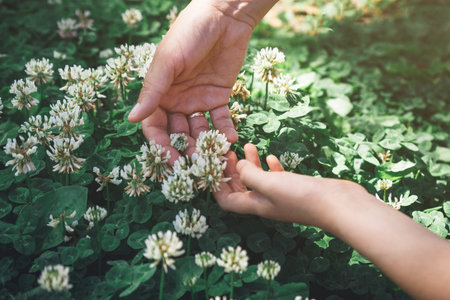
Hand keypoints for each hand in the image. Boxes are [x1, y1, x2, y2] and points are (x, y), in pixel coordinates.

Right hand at [128, 0, 261, 162]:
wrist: (224, 17)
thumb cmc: (189, 33)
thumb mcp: (168, 61)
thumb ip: (152, 90)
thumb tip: (131, 119)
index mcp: (159, 92)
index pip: (155, 126)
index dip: (161, 145)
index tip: (170, 160)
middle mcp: (177, 100)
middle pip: (178, 133)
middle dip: (185, 149)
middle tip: (196, 165)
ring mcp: (199, 100)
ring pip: (200, 130)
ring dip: (206, 145)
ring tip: (215, 157)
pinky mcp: (219, 97)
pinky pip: (221, 120)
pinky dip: (225, 130)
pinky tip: (230, 139)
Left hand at [214, 143, 355, 227]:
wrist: (338, 204)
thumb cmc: (301, 197)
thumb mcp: (269, 184)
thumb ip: (249, 175)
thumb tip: (237, 167)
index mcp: (255, 205)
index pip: (227, 201)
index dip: (216, 187)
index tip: (212, 167)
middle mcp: (265, 203)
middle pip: (240, 188)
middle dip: (231, 171)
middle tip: (228, 152)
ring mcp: (281, 196)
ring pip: (258, 179)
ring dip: (250, 164)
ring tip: (248, 145)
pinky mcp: (295, 188)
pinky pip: (277, 177)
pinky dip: (270, 167)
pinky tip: (270, 157)